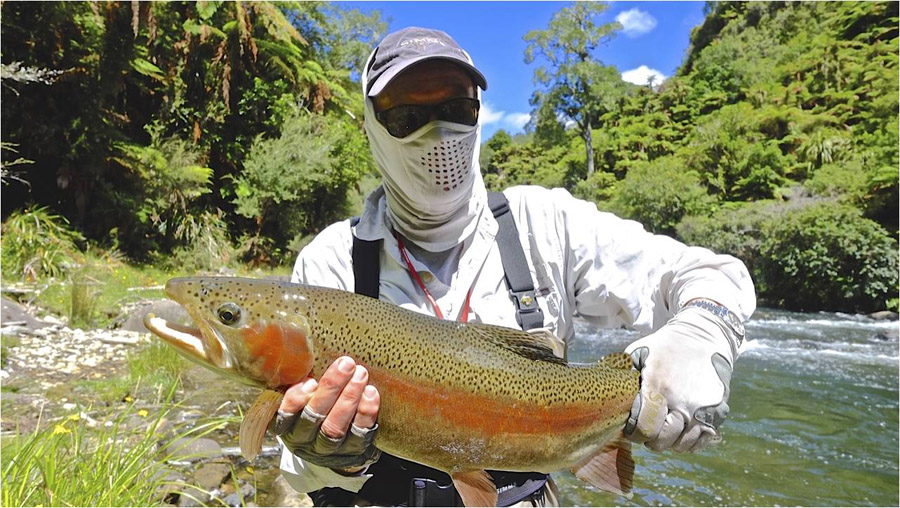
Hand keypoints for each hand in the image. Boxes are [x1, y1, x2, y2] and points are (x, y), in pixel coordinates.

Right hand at [271, 356, 380, 468]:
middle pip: (314, 416)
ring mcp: (328, 449)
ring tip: (360, 374)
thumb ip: (304, 383)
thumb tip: (309, 353)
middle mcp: (305, 440)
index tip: (310, 381)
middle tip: (346, 364)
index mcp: (287, 425)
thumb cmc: (316, 409)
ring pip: (335, 426)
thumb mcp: (302, 400)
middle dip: (331, 388)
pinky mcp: (351, 452)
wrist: (334, 448)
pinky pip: (358, 434)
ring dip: (350, 398)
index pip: (286, 414)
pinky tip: (371, 393)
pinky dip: (366, 413)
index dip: (297, 399)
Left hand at [623, 306, 737, 452]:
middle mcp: (682, 401)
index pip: (644, 428)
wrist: (705, 335)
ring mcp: (702, 408)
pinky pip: (703, 439)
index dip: (635, 433)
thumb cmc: (666, 345)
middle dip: (651, 440)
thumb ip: (623, 374)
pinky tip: (683, 431)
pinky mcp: (719, 410)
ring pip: (684, 444)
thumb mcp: (639, 352)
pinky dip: (692, 440)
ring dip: (671, 441)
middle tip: (648, 431)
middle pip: (663, 441)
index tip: (632, 428)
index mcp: (658, 387)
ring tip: (665, 429)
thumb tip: (604, 390)